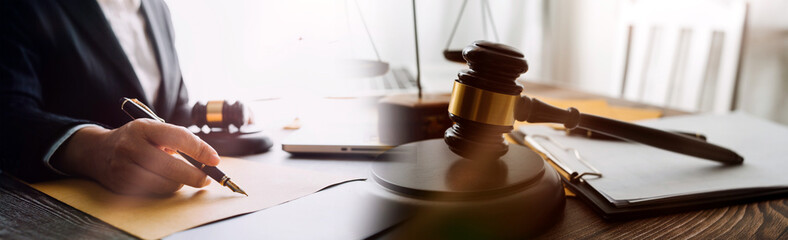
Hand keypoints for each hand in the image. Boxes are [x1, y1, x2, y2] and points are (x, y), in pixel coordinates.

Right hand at [53, 119, 221, 194]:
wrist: (97, 151)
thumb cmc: (135, 140)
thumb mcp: (152, 130)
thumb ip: (177, 139)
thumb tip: (208, 158)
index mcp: (143, 127)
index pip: (178, 137)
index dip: (200, 149)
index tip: (214, 159)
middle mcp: (131, 146)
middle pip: (171, 165)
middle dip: (194, 175)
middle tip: (206, 178)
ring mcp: (124, 167)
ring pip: (163, 183)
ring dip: (179, 183)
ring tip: (183, 177)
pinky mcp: (121, 185)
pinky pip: (152, 192)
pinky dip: (164, 188)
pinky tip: (164, 181)